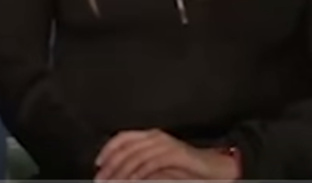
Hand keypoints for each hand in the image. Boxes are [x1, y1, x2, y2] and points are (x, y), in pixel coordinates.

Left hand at [95, 130, 239, 180]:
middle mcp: (155, 136)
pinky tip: (132, 182)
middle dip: (111, 165)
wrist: (215, 168)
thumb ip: (140, 166)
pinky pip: (151, 163)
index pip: (122, 138)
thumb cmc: (186, 168)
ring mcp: (165, 144)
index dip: (107, 150)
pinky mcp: (175, 153)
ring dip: (122, 172)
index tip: (98, 164)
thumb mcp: (158, 165)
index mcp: (149, 135)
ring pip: (135, 157)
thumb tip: (119, 174)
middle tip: (101, 179)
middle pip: (125, 148)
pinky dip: (139, 174)